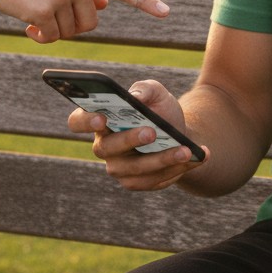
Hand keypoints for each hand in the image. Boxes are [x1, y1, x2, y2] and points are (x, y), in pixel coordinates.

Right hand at [0, 0, 169, 42]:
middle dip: (73, 26)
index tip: (166, 13)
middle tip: (52, 13)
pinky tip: (27, 23)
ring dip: (55, 30)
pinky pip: (52, 37)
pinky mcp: (44, 10)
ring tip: (37, 13)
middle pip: (91, 24)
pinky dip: (41, 36)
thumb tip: (104, 6)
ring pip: (72, 32)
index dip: (145, 2)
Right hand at [70, 79, 207, 190]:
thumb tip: (135, 98)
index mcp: (100, 119)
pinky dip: (175, 170)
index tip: (102, 116)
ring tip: (185, 150)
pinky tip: (195, 158)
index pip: (77, 121)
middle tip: (152, 132)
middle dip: (129, 140)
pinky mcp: (137, 182)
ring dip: (161, 160)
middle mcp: (104, 147)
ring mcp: (119, 168)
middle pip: (107, 148)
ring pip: (134, 169)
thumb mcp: (155, 92)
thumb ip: (144, 90)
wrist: (178, 132)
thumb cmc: (158, 109)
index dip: (85, 121)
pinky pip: (153, 181)